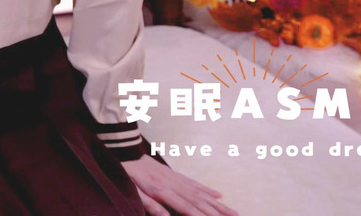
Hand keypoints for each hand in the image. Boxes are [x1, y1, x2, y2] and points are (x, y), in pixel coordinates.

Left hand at [121, 155, 237, 215]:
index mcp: (163, 191)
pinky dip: (208, 190)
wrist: (126, 151)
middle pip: (200, 202)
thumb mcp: (135, 192)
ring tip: (234, 212)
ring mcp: (176, 178)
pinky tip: (218, 195)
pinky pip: (194, 183)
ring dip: (218, 204)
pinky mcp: (175, 174)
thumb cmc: (128, 174)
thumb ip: (152, 205)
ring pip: (201, 193)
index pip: (187, 207)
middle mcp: (174, 184)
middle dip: (218, 213)